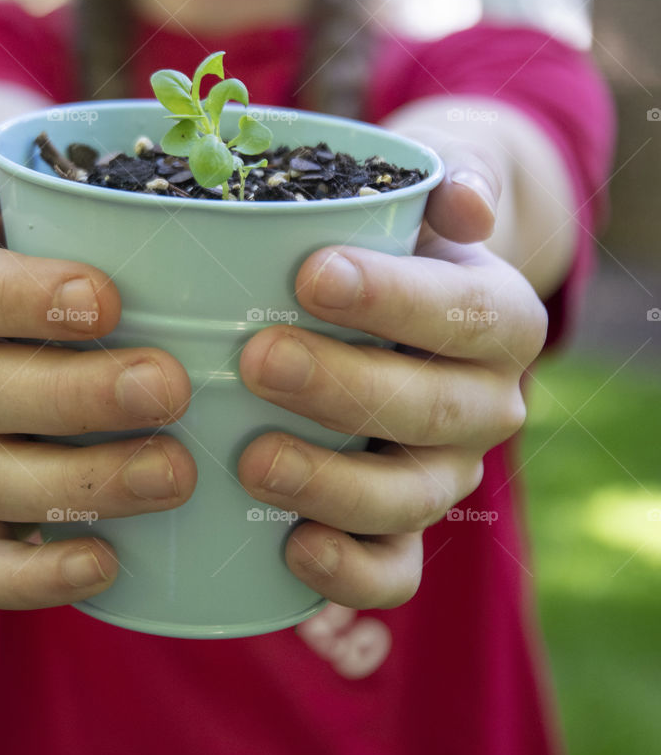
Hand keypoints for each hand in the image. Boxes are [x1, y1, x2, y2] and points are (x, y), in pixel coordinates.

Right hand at [0, 140, 194, 610]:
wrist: (32, 305)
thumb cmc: (53, 239)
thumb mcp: (31, 191)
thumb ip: (0, 170)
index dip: (16, 299)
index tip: (107, 300)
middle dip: (74, 396)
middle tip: (171, 386)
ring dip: (80, 484)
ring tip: (176, 473)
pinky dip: (35, 577)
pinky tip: (111, 561)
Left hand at [236, 143, 547, 635]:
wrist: (390, 304)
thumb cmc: (391, 237)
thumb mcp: (420, 191)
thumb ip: (445, 179)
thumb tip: (463, 204)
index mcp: (500, 320)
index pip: (462, 313)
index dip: (393, 299)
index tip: (311, 274)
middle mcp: (487, 404)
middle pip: (433, 411)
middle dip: (343, 389)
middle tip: (258, 358)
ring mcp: (445, 474)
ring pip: (410, 499)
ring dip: (333, 486)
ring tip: (254, 460)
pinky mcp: (400, 529)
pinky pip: (393, 572)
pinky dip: (347, 576)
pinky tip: (289, 551)